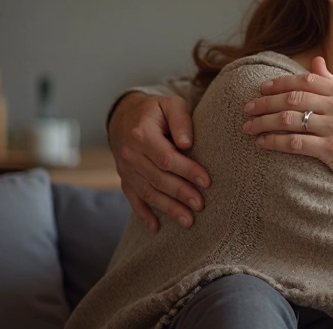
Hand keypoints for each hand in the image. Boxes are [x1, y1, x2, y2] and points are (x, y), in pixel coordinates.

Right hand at [108, 92, 209, 230]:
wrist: (125, 116)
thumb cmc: (156, 110)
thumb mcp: (171, 104)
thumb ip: (181, 120)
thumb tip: (187, 143)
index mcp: (142, 135)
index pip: (166, 158)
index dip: (187, 170)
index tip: (206, 181)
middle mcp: (130, 155)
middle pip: (158, 179)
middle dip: (181, 194)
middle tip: (201, 205)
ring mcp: (125, 170)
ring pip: (148, 193)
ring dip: (168, 209)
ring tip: (188, 221)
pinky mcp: (125, 180)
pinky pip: (133, 200)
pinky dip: (144, 215)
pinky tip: (157, 228)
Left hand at [243, 56, 332, 191]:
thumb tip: (316, 61)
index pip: (306, 80)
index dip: (280, 83)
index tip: (263, 88)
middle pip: (293, 98)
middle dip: (265, 103)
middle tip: (248, 108)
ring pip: (290, 119)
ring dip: (264, 122)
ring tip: (249, 127)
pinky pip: (295, 143)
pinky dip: (275, 142)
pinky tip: (263, 143)